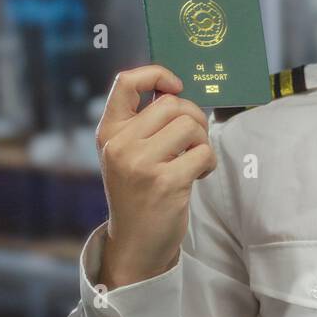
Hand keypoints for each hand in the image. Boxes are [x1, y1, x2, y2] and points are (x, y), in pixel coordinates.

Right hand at [93, 65, 216, 288]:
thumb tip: (179, 90)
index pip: (126, 82)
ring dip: (202, 140)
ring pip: (190, 125)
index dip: (157, 74)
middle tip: (194, 139)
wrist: (136, 242)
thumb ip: (144, 124)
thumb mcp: (128, 154)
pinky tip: (199, 175)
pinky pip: (203, 152)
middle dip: (194, 116)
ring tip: (195, 159)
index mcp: (108, 132)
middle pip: (171, 104)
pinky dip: (208, 162)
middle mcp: (120, 145)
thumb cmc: (139, 192)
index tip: (176, 86)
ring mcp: (141, 163)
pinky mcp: (165, 182)